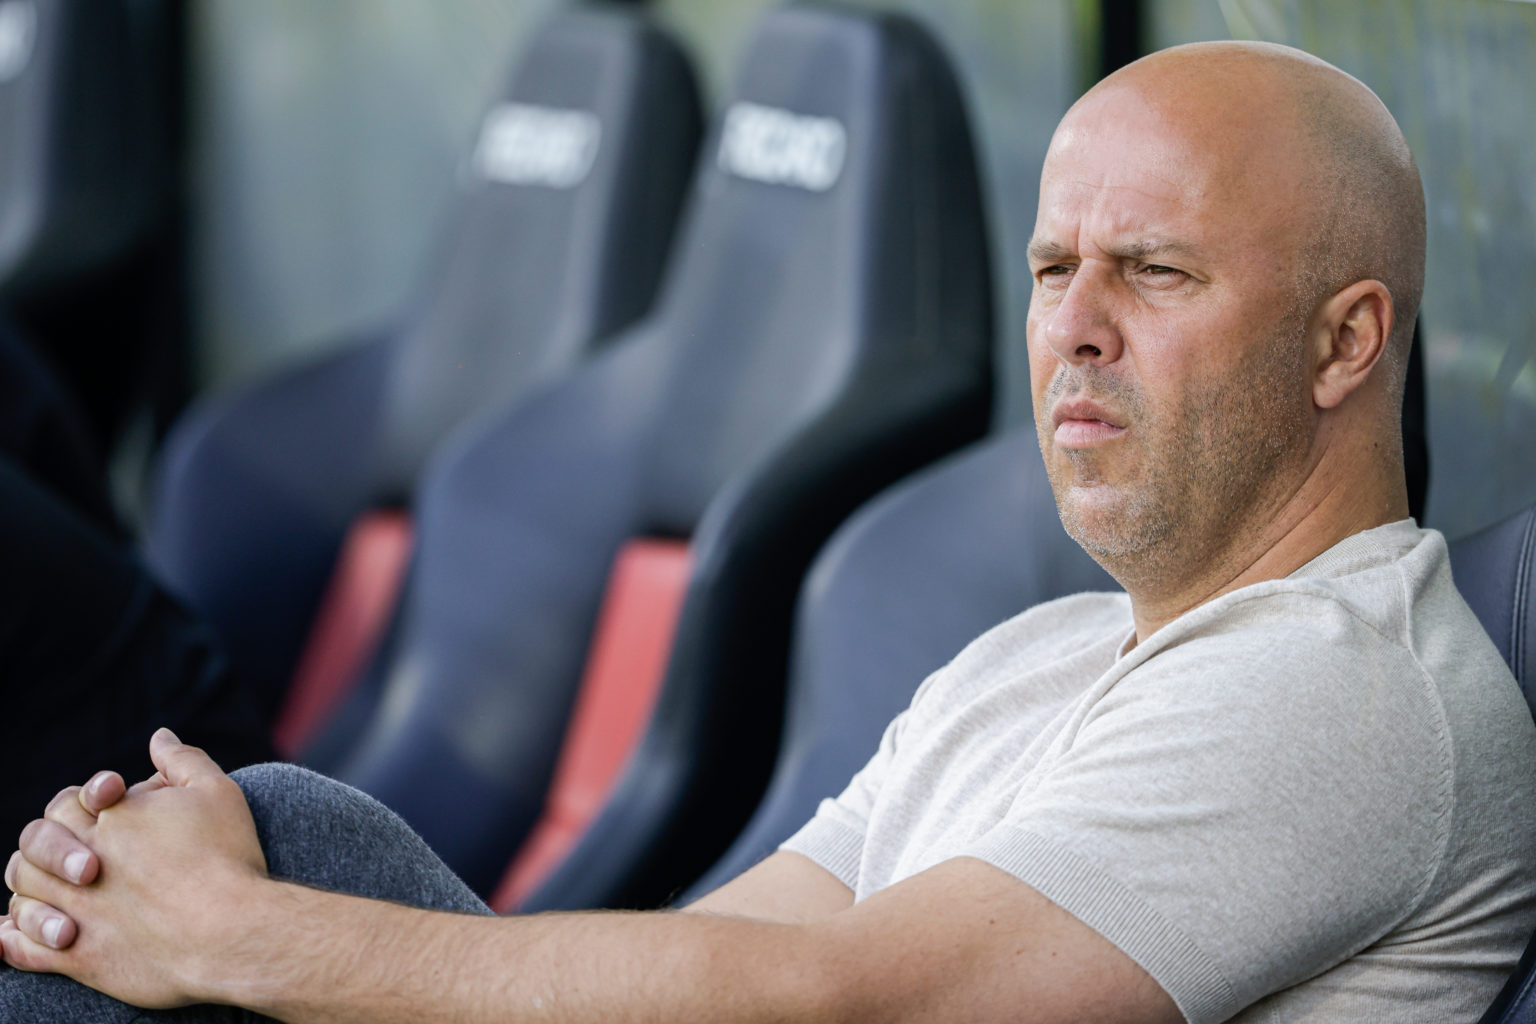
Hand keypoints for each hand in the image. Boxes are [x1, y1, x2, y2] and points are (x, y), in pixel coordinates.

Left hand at [0, 728, 268, 1008]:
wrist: (231, 931)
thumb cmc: (227, 857)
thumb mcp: (216, 792)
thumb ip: (182, 760)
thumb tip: (159, 737)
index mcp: (110, 818)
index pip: (68, 803)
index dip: (84, 805)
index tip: (113, 816)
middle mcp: (82, 861)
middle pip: (34, 845)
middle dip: (52, 848)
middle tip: (87, 862)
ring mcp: (76, 911)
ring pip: (23, 893)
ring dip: (32, 890)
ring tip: (59, 892)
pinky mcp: (78, 956)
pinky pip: (21, 949)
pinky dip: (11, 940)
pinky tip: (13, 935)